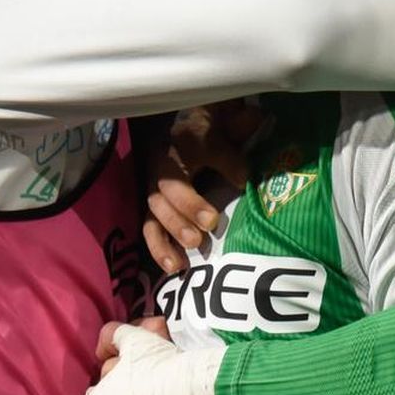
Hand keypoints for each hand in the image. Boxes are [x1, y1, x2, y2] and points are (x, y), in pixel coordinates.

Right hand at [143, 102, 262, 273]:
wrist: (189, 125)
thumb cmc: (208, 131)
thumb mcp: (221, 134)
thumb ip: (231, 155)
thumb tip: (244, 179)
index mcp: (176, 151)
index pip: (184, 170)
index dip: (197, 193)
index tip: (219, 210)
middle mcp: (160, 172)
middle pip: (164, 197)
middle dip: (182, 218)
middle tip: (203, 234)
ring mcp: (155, 193)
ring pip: (154, 218)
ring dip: (166, 241)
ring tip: (180, 264)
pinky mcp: (154, 210)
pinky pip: (151, 231)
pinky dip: (159, 250)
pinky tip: (173, 269)